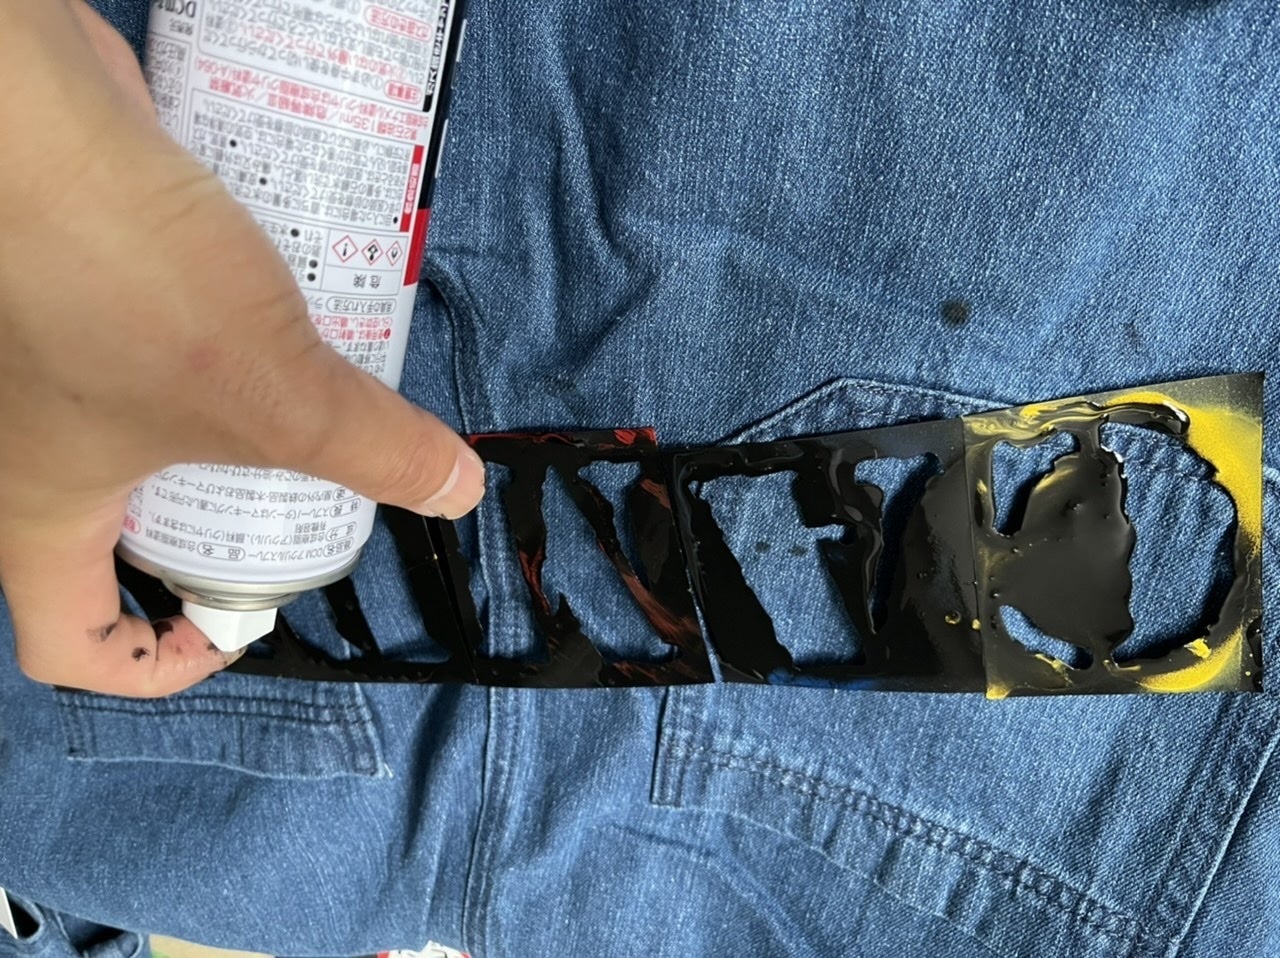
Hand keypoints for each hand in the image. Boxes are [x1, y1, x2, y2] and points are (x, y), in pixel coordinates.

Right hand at [0, 1, 483, 696]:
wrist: (33, 118)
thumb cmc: (124, 284)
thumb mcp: (276, 396)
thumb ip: (373, 448)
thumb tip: (458, 489)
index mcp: (41, 515)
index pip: (68, 647)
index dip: (153, 666)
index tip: (236, 628)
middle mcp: (27, 451)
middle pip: (111, 548)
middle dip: (205, 545)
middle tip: (290, 512)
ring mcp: (39, 370)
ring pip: (128, 444)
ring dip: (214, 441)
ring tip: (303, 410)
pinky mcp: (72, 295)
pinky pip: (141, 358)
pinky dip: (205, 359)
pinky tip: (276, 321)